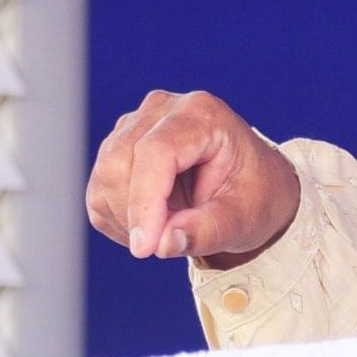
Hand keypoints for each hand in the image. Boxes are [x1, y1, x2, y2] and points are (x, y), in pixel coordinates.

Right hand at [85, 90, 299, 266]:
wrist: (255, 187)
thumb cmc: (257, 195)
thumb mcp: (246, 219)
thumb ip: (207, 231)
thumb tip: (164, 243)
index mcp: (203, 114)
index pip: (156, 152)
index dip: (145, 202)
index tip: (146, 247)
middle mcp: (163, 109)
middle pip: (120, 163)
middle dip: (137, 215)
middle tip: (170, 242)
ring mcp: (136, 125)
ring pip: (104, 179)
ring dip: (129, 220)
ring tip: (173, 227)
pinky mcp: (118, 148)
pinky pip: (99, 193)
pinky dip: (120, 220)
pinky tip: (155, 223)